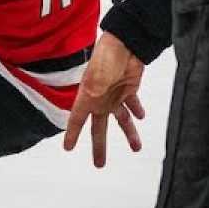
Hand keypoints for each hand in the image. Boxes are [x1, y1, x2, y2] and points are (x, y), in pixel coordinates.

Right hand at [65, 32, 146, 167]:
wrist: (126, 43)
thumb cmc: (106, 58)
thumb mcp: (96, 79)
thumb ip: (94, 95)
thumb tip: (94, 107)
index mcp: (87, 97)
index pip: (77, 120)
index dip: (72, 134)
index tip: (68, 148)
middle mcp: (99, 100)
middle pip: (99, 128)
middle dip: (100, 147)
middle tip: (100, 164)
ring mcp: (114, 95)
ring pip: (121, 120)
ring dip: (129, 134)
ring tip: (136, 148)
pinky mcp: (128, 89)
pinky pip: (132, 105)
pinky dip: (137, 111)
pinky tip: (141, 117)